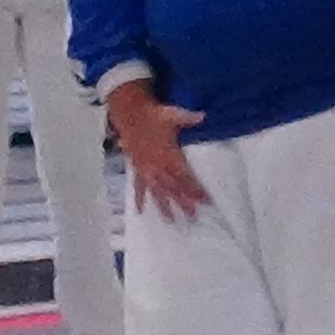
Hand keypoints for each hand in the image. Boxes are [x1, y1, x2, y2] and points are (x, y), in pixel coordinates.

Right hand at [108, 81, 206, 216]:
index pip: (185, 176)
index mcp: (168, 154)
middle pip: (173, 188)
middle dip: (183, 203)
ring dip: (164, 207)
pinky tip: (140, 211)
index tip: (205, 201)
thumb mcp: (171, 114)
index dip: (195, 189)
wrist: (129, 113)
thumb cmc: (152, 115)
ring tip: (171, 221)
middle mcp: (157, 165)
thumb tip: (203, 115)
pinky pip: (138, 186)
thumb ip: (187, 118)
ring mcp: (146, 169)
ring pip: (157, 191)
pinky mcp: (136, 168)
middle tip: (192, 217)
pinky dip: (139, 198)